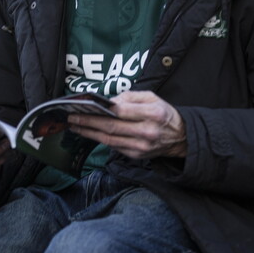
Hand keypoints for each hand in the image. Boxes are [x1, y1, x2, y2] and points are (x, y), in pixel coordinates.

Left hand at [68, 91, 186, 158]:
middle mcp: (148, 132)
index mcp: (153, 113)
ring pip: (110, 140)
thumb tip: (110, 101)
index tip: (86, 105)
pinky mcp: (137, 155)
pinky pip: (114, 147)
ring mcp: (142, 146)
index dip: (102, 109)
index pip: (122, 111)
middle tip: (72, 117)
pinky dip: (100, 139)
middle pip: (112, 127)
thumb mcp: (153, 98)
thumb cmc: (164, 114)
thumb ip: (131, 97)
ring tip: (75, 125)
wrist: (181, 138)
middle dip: (89, 122)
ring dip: (89, 132)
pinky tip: (89, 132)